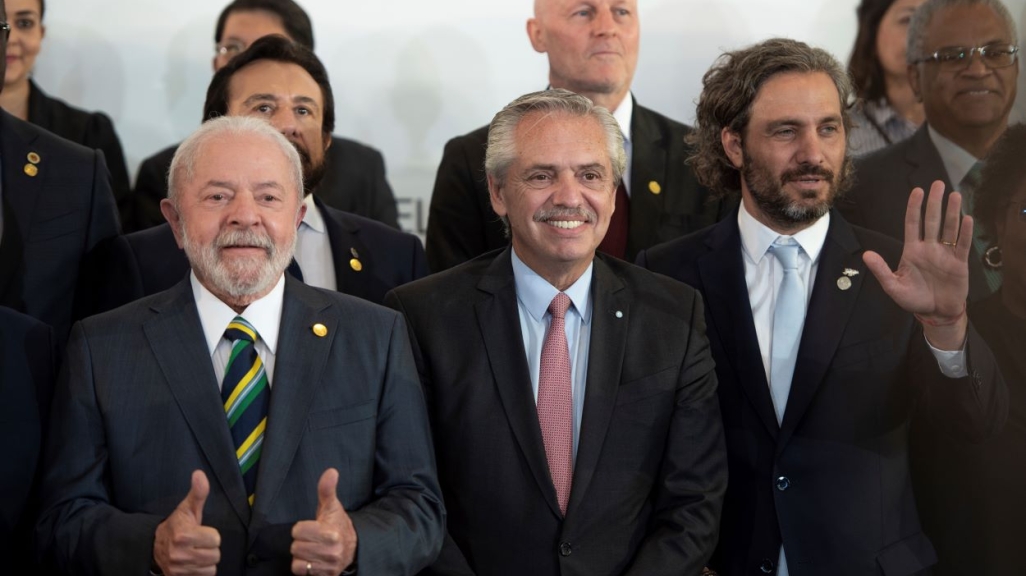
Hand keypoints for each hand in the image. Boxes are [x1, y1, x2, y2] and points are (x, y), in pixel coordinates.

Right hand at [153, 470, 220, 575]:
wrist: (154, 546)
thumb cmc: (176, 525)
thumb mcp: (187, 508)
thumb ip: (198, 493)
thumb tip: (199, 474)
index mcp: (183, 535)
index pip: (215, 539)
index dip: (212, 535)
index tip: (201, 532)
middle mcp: (179, 554)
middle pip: (215, 555)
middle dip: (210, 548)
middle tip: (199, 543)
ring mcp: (178, 568)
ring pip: (210, 568)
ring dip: (206, 561)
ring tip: (196, 553)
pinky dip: (201, 571)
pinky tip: (194, 564)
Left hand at [291, 468, 356, 575]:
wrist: (354, 548)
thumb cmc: (338, 525)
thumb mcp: (332, 507)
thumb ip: (327, 490)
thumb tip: (331, 471)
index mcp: (331, 533)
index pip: (298, 531)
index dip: (302, 528)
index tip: (313, 527)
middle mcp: (330, 551)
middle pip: (296, 546)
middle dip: (302, 541)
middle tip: (313, 538)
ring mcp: (327, 565)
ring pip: (297, 560)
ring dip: (302, 554)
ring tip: (313, 549)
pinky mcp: (324, 575)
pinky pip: (299, 571)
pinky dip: (303, 566)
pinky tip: (312, 559)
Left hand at [863, 181, 969, 348]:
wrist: (935, 312)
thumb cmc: (913, 299)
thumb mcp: (893, 286)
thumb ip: (881, 270)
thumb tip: (866, 254)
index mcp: (912, 250)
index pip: (913, 224)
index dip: (914, 208)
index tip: (917, 191)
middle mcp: (929, 248)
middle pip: (932, 221)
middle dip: (934, 202)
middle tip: (937, 184)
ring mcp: (945, 253)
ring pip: (949, 228)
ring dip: (952, 212)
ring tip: (955, 195)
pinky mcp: (959, 263)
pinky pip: (962, 245)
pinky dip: (965, 232)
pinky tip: (967, 218)